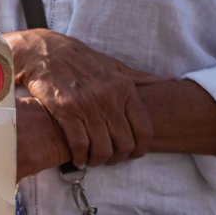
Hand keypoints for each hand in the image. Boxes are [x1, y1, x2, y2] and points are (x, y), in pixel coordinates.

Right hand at [7, 28, 160, 167]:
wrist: (47, 53)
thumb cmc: (83, 62)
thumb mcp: (116, 67)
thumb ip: (140, 79)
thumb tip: (167, 81)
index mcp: (125, 89)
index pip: (143, 129)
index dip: (140, 149)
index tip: (132, 155)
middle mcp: (109, 98)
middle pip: (123, 143)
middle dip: (117, 158)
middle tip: (109, 160)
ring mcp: (87, 105)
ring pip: (101, 148)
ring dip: (97, 160)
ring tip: (92, 160)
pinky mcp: (66, 111)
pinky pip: (79, 144)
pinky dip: (79, 157)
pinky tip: (78, 158)